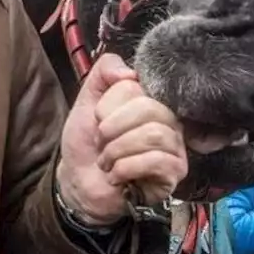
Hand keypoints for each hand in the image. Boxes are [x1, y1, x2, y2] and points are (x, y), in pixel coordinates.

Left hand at [56, 54, 186, 224]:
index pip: (134, 86)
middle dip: (112, 129)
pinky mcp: (174, 173)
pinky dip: (126, 168)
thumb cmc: (87, 142)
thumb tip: (129, 72)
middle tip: (101, 144)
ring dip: (117, 150)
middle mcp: (168, 120)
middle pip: (150, 109)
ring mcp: (175, 146)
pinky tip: (117, 176)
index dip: (107, 106)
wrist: (79, 182)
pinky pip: (158, 161)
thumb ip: (103, 72)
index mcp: (149, 100)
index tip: (98, 121)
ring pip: (155, 135)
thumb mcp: (87, 100)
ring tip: (107, 162)